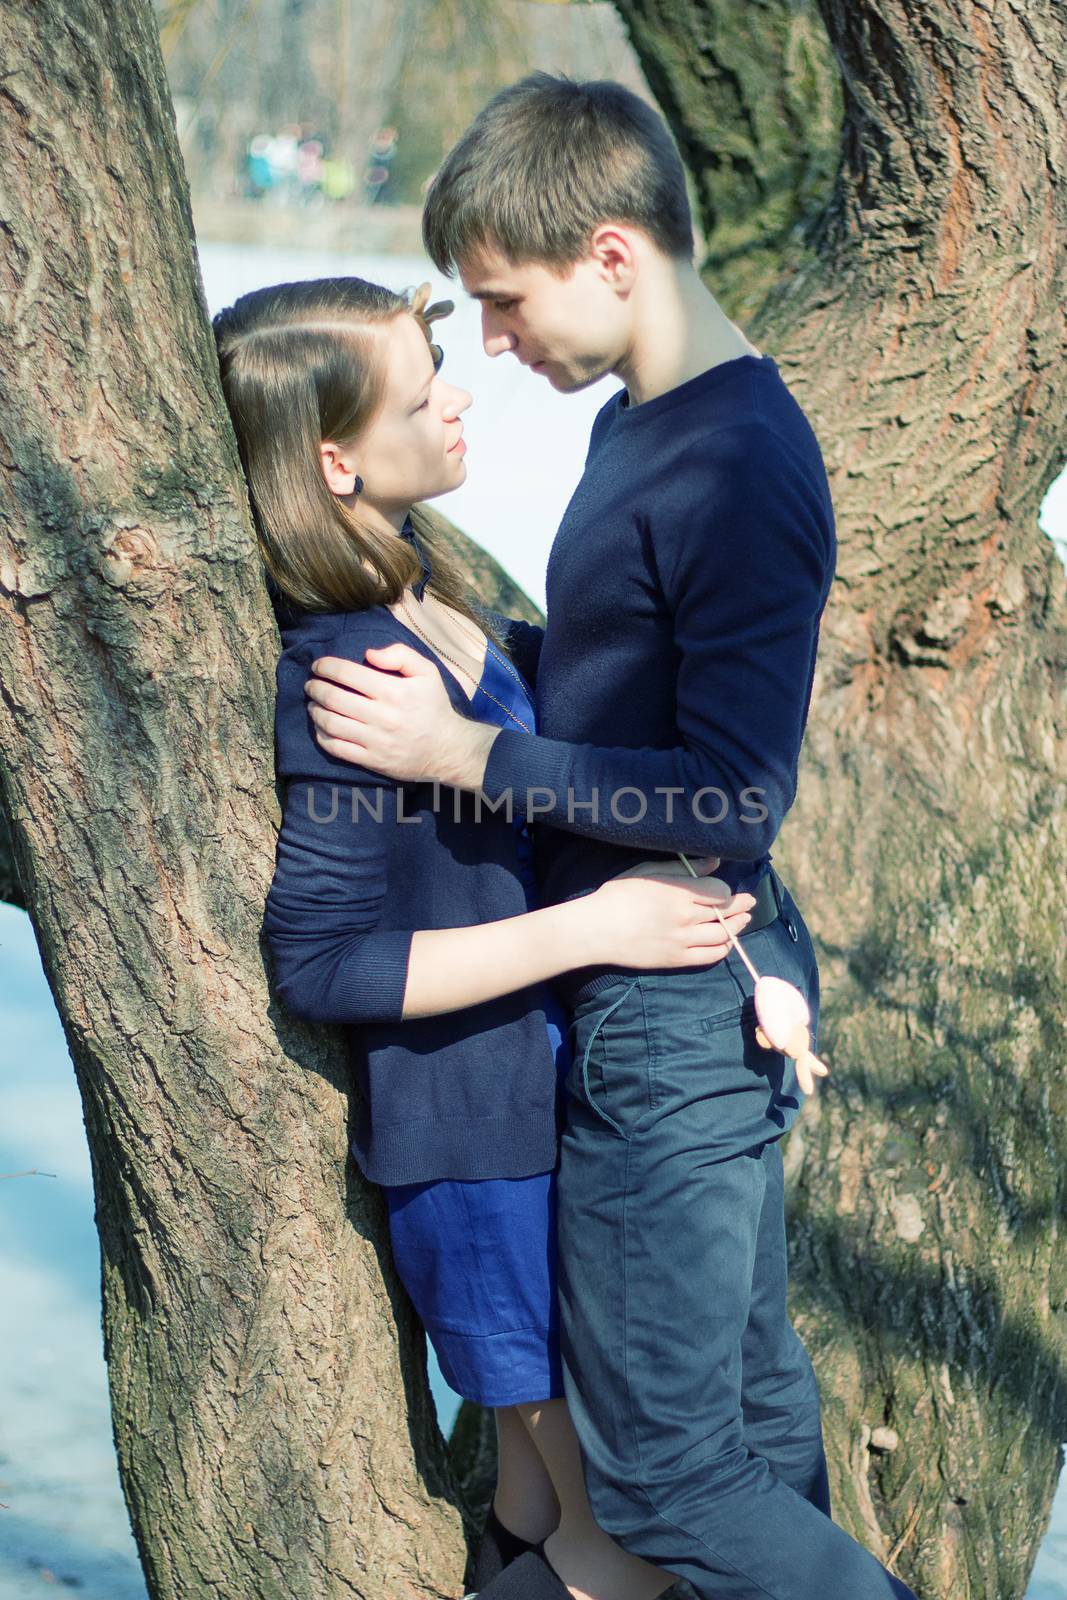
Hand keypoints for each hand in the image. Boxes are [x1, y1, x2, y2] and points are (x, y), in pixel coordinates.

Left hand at [305, 643, 497, 784]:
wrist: (447, 749)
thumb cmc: (434, 706)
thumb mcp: (427, 672)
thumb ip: (401, 655)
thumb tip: (368, 654)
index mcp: (393, 691)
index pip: (348, 674)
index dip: (326, 666)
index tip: (318, 665)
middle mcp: (382, 716)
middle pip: (334, 698)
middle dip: (315, 688)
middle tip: (311, 684)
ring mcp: (376, 741)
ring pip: (331, 723)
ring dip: (315, 711)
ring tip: (313, 704)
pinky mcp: (372, 760)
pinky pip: (337, 748)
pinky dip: (322, 736)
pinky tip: (321, 727)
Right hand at [581, 854, 756, 969]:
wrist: (596, 930)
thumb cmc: (618, 895)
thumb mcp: (648, 871)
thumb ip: (684, 867)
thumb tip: (714, 862)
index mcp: (678, 892)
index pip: (720, 893)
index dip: (727, 891)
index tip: (729, 890)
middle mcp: (685, 917)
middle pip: (726, 913)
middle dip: (742, 907)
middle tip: (749, 902)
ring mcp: (682, 941)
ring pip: (723, 935)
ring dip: (737, 927)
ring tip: (743, 921)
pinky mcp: (676, 959)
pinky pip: (710, 956)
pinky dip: (723, 948)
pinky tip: (725, 942)